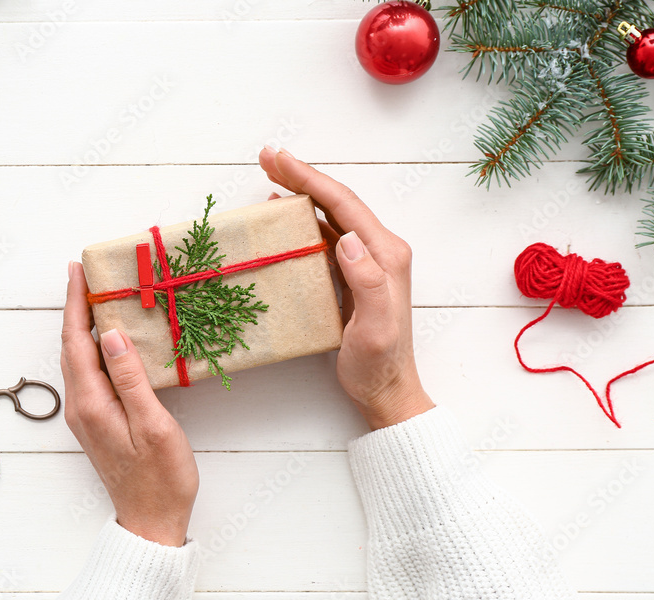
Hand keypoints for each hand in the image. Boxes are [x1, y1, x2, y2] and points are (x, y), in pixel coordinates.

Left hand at [60, 261, 198, 545]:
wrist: (152, 521)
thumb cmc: (160, 478)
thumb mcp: (153, 425)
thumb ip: (130, 378)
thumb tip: (111, 334)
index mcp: (91, 403)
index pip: (77, 342)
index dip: (76, 304)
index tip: (78, 271)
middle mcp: (80, 407)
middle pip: (71, 347)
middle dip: (76, 308)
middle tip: (87, 274)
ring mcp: (86, 415)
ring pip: (77, 359)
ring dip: (82, 326)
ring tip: (96, 297)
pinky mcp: (96, 421)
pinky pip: (88, 373)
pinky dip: (93, 348)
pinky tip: (107, 339)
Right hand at [259, 147, 433, 429]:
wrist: (385, 390)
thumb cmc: (379, 363)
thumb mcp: (376, 326)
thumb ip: (367, 280)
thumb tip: (345, 239)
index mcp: (385, 255)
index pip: (344, 205)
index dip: (310, 179)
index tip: (279, 160)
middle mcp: (379, 251)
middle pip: (337, 202)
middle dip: (302, 176)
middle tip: (267, 157)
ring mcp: (366, 262)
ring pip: (330, 215)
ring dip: (301, 194)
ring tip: (271, 176)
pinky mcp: (352, 276)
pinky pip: (325, 237)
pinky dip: (303, 220)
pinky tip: (284, 214)